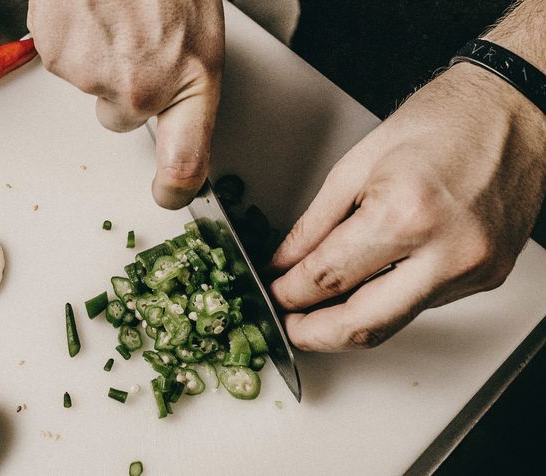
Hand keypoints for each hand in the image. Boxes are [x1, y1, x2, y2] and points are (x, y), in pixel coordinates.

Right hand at [27, 0, 223, 208]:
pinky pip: (63, 59)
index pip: (186, 163)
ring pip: (90, 85)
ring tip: (115, 14)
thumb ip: (184, 85)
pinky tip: (91, 9)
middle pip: (120, 118)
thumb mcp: (200, 33)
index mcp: (189, 82)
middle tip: (136, 42)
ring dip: (99, 56)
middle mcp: (139, 90)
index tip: (168, 194)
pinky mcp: (56, 53)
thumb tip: (169, 120)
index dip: (175, 188)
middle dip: (125, 88)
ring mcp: (93, 74)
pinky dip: (73, 38)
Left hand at [269, 63, 545, 351]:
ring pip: (395, 323)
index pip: (329, 277)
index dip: (291, 293)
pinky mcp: (487, 277)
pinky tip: (366, 288)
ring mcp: (473, 270)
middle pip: (364, 325)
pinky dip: (386, 302)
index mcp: (406, 213)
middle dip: (316, 334)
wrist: (514, 109)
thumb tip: (286, 263)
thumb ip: (314, 224)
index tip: (276, 294)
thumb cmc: (442, 120)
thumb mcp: (357, 164)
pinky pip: (423, 305)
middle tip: (290, 326)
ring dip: (350, 323)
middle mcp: (446, 252)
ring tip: (319, 309)